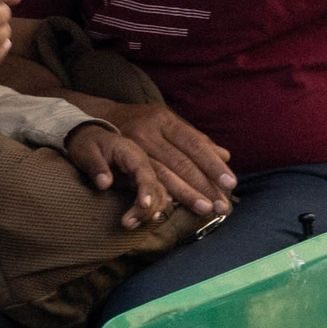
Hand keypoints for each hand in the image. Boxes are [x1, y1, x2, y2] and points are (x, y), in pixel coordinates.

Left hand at [65, 123, 170, 230]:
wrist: (89, 138)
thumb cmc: (88, 144)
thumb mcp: (86, 152)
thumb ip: (96, 166)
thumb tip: (105, 184)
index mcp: (131, 153)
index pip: (144, 172)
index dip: (146, 190)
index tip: (144, 205)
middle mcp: (142, 164)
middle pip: (154, 187)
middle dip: (145, 207)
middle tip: (127, 223)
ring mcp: (142, 174)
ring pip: (157, 194)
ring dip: (148, 212)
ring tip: (130, 225)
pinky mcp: (138, 183)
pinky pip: (152, 196)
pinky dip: (150, 209)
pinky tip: (146, 220)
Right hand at [98, 100, 232, 215]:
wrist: (96, 119)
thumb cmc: (139, 124)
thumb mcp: (166, 125)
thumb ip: (195, 140)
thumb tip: (225, 156)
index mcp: (165, 121)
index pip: (195, 144)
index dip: (212, 164)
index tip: (230, 183)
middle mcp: (148, 132)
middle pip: (181, 161)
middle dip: (203, 185)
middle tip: (221, 205)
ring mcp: (130, 145)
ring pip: (162, 173)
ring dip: (184, 193)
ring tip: (203, 208)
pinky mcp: (116, 158)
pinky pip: (138, 177)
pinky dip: (154, 191)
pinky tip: (169, 205)